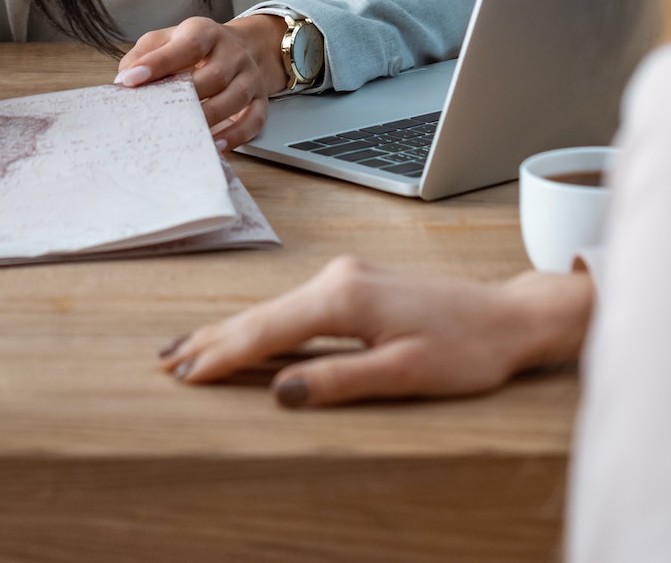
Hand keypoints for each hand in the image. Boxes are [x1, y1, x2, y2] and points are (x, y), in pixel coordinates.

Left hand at [113, 13, 287, 149]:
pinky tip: (214, 146)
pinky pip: (253, 120)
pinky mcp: (260, 99)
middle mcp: (232, 52)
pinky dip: (235, 136)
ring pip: (234, 99)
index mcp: (205, 32)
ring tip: (182, 135)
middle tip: (156, 117)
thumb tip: (124, 80)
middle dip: (185, 98)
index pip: (185, 46)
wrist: (240, 47)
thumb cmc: (195, 48)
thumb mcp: (167, 39)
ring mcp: (249, 76)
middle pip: (214, 75)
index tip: (129, 81)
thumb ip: (144, 54)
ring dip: (208, 119)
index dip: (157, 63)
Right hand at [158, 256, 594, 405]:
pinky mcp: (354, 284)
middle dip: (211, 340)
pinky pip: (293, 307)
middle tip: (164, 362)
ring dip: (230, 332)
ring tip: (189, 351)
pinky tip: (245, 336)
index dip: (223, 356)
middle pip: (260, 314)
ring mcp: (344, 277)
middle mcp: (337, 278)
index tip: (185, 375)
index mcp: (344, 299)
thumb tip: (281, 392)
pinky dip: (260, 324)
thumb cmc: (466, 350)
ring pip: (273, 309)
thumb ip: (340, 381)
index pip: (267, 332)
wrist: (507, 316)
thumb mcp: (406, 374)